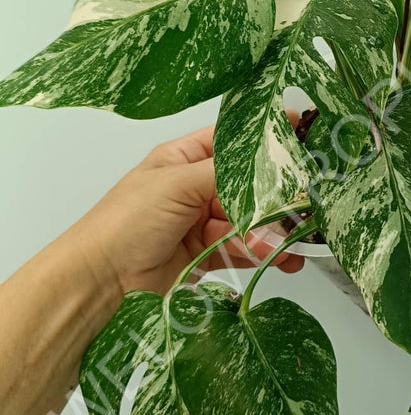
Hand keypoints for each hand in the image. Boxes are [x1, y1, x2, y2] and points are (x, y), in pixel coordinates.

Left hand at [69, 124, 302, 298]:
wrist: (102, 282)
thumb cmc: (124, 222)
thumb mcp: (176, 184)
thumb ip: (224, 173)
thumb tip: (264, 161)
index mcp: (183, 159)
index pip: (232, 141)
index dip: (264, 137)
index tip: (300, 132)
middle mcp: (195, 188)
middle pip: (248, 185)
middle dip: (274, 194)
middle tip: (304, 197)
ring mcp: (202, 222)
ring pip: (250, 219)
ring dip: (272, 230)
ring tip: (291, 241)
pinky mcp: (208, 254)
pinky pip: (244, 248)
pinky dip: (264, 253)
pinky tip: (281, 258)